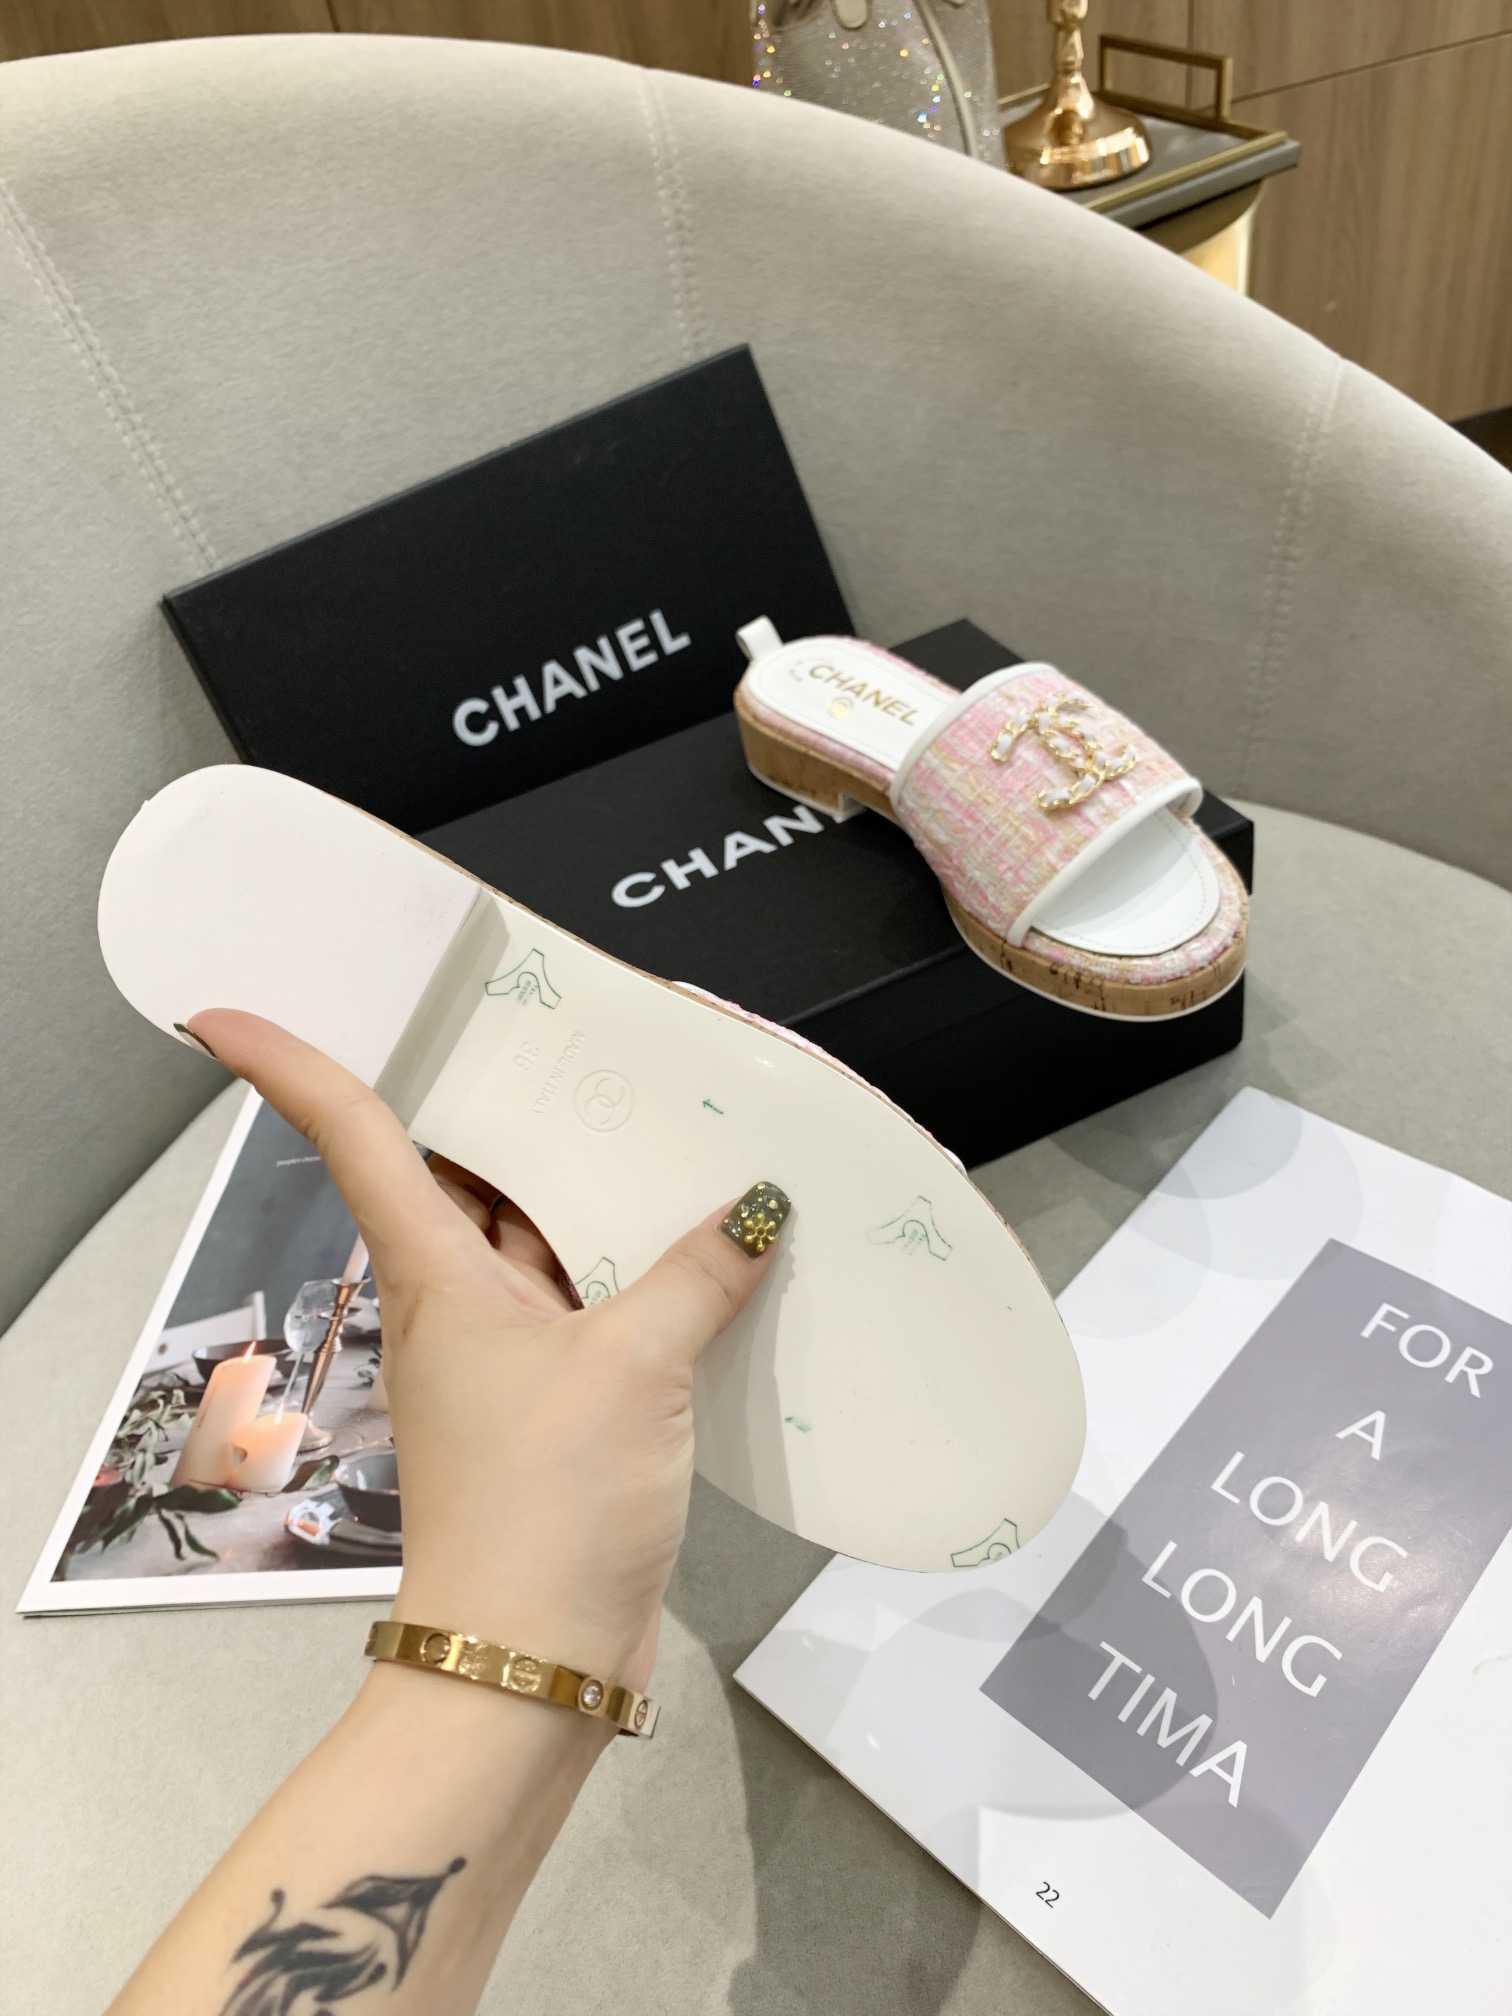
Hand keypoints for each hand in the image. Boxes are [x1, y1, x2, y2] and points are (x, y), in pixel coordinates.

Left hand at [189, 1009, 783, 1691]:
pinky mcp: (557, 1403)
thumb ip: (696, 1275)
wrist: (533, 1662)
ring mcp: (504, 1355)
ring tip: (665, 1114)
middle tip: (566, 1027)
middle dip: (501, 1105)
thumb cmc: (547, 1500)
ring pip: (534, 1238)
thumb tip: (756, 1207)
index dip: (291, 1065)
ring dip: (588, 1190)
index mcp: (436, 1271)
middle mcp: (455, 1302)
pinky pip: (589, 1303)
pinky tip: (709, 1244)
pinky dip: (636, 1268)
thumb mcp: (632, 1368)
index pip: (354, 1136)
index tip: (225, 1013)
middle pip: (458, 1174)